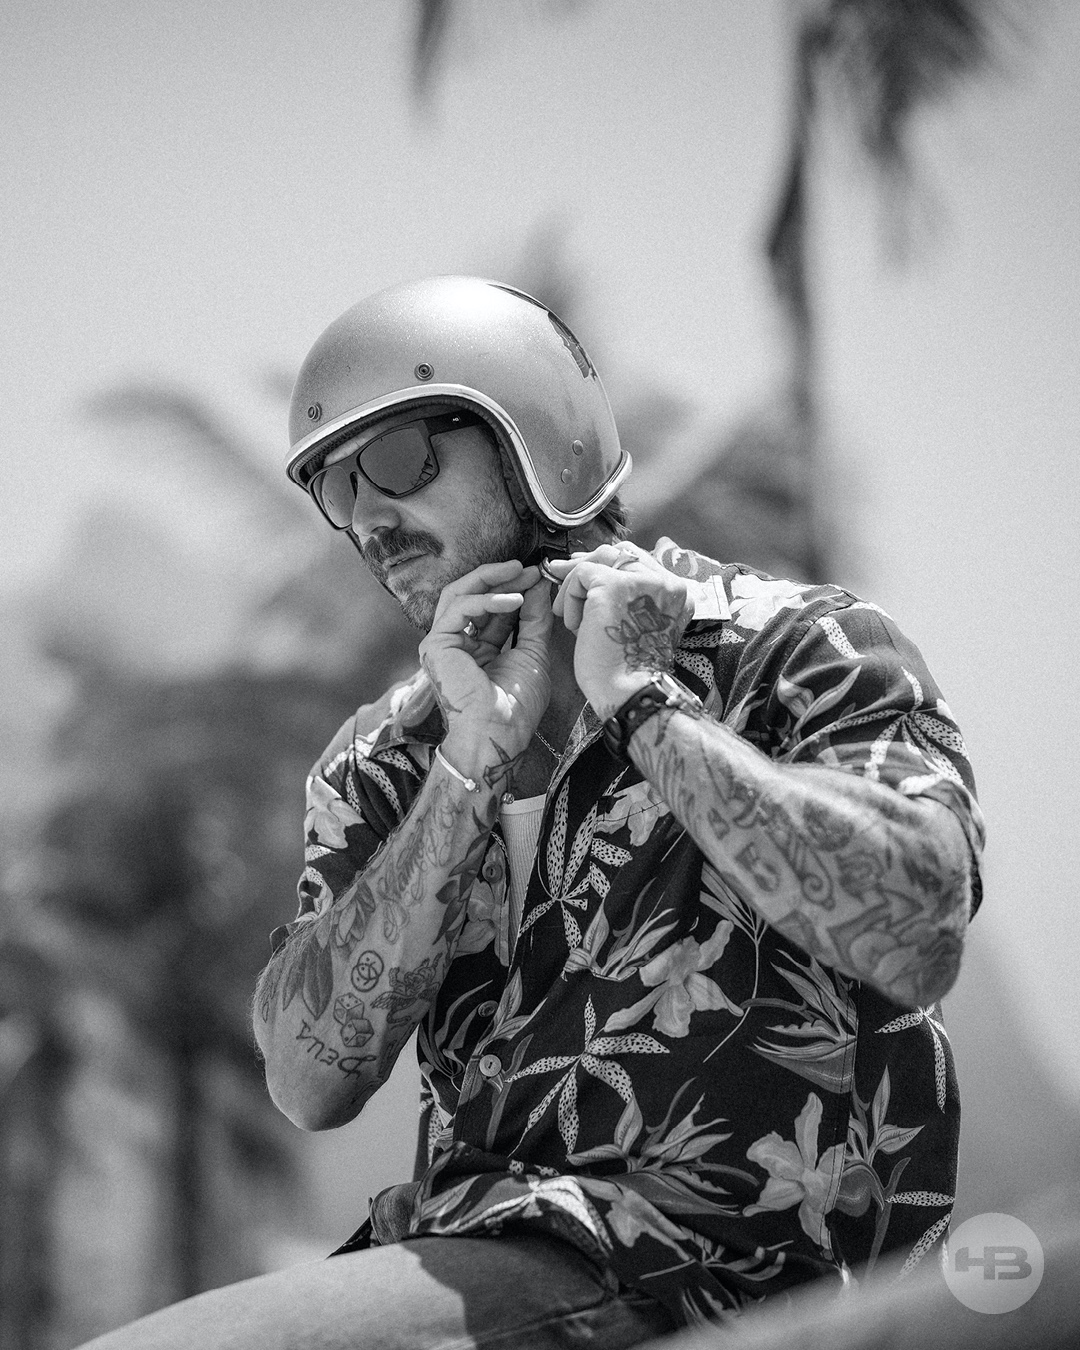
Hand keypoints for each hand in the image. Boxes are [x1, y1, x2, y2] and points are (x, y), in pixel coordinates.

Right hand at [418, 560, 552, 777]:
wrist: (500, 733)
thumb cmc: (515, 706)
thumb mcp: (532, 652)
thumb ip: (533, 619)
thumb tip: (538, 586)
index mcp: (477, 648)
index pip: (490, 607)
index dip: (512, 588)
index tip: (537, 576)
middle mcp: (456, 643)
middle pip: (470, 594)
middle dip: (499, 578)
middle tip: (526, 567)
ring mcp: (442, 643)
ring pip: (459, 594)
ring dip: (492, 580)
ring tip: (520, 575)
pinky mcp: (435, 644)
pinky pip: (460, 608)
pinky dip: (487, 600)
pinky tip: (513, 600)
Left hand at [546, 543, 692, 718]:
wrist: (629, 692)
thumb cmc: (626, 671)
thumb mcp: (637, 627)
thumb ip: (630, 600)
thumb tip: (592, 570)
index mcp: (676, 593)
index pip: (639, 562)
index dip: (607, 565)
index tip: (584, 574)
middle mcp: (665, 581)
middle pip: (620, 553)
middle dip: (587, 562)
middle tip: (559, 571)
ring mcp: (641, 581)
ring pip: (600, 560)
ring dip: (577, 584)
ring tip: (570, 617)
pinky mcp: (614, 586)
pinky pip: (582, 575)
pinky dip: (570, 598)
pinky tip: (574, 627)